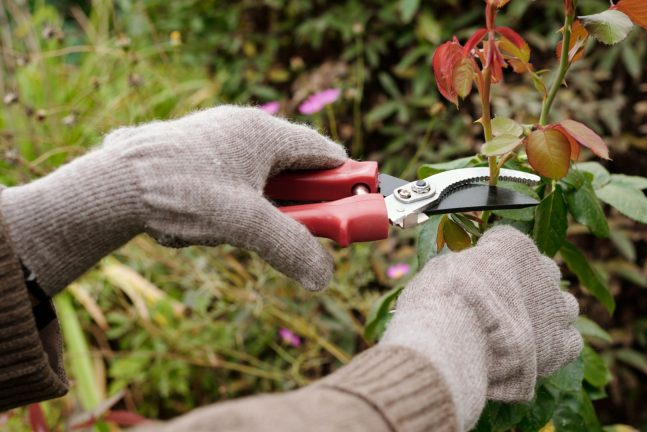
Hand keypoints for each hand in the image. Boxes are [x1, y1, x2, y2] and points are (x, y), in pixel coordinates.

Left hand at [0, 106, 346, 294]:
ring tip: (234, 229)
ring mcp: (213, 137)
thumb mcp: (244, 225)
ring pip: (259, 178)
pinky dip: (230, 204)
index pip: (325, 154)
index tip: (352, 210)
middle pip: (293, 167)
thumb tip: (323, 277)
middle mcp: (240, 126)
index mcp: (262, 131)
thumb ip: (291, 248)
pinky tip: (205, 223)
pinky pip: (228, 180)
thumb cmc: (179, 194)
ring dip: (260, 209)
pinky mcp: (189, 153)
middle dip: (297, 204)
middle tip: (296, 230)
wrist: (108, 189)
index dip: (344, 183)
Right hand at [382, 226, 581, 430]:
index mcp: (514, 244)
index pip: (510, 242)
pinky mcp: (562, 343)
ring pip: (564, 305)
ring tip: (523, 331)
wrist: (457, 339)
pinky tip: (536, 351)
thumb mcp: (444, 267)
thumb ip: (465, 267)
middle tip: (503, 305)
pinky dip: (557, 344)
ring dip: (548, 314)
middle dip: (527, 285)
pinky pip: (571, 340)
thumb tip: (464, 275)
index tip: (478, 274)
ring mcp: (557, 306)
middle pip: (544, 271)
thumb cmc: (443, 299)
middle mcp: (543, 270)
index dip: (492, 260)